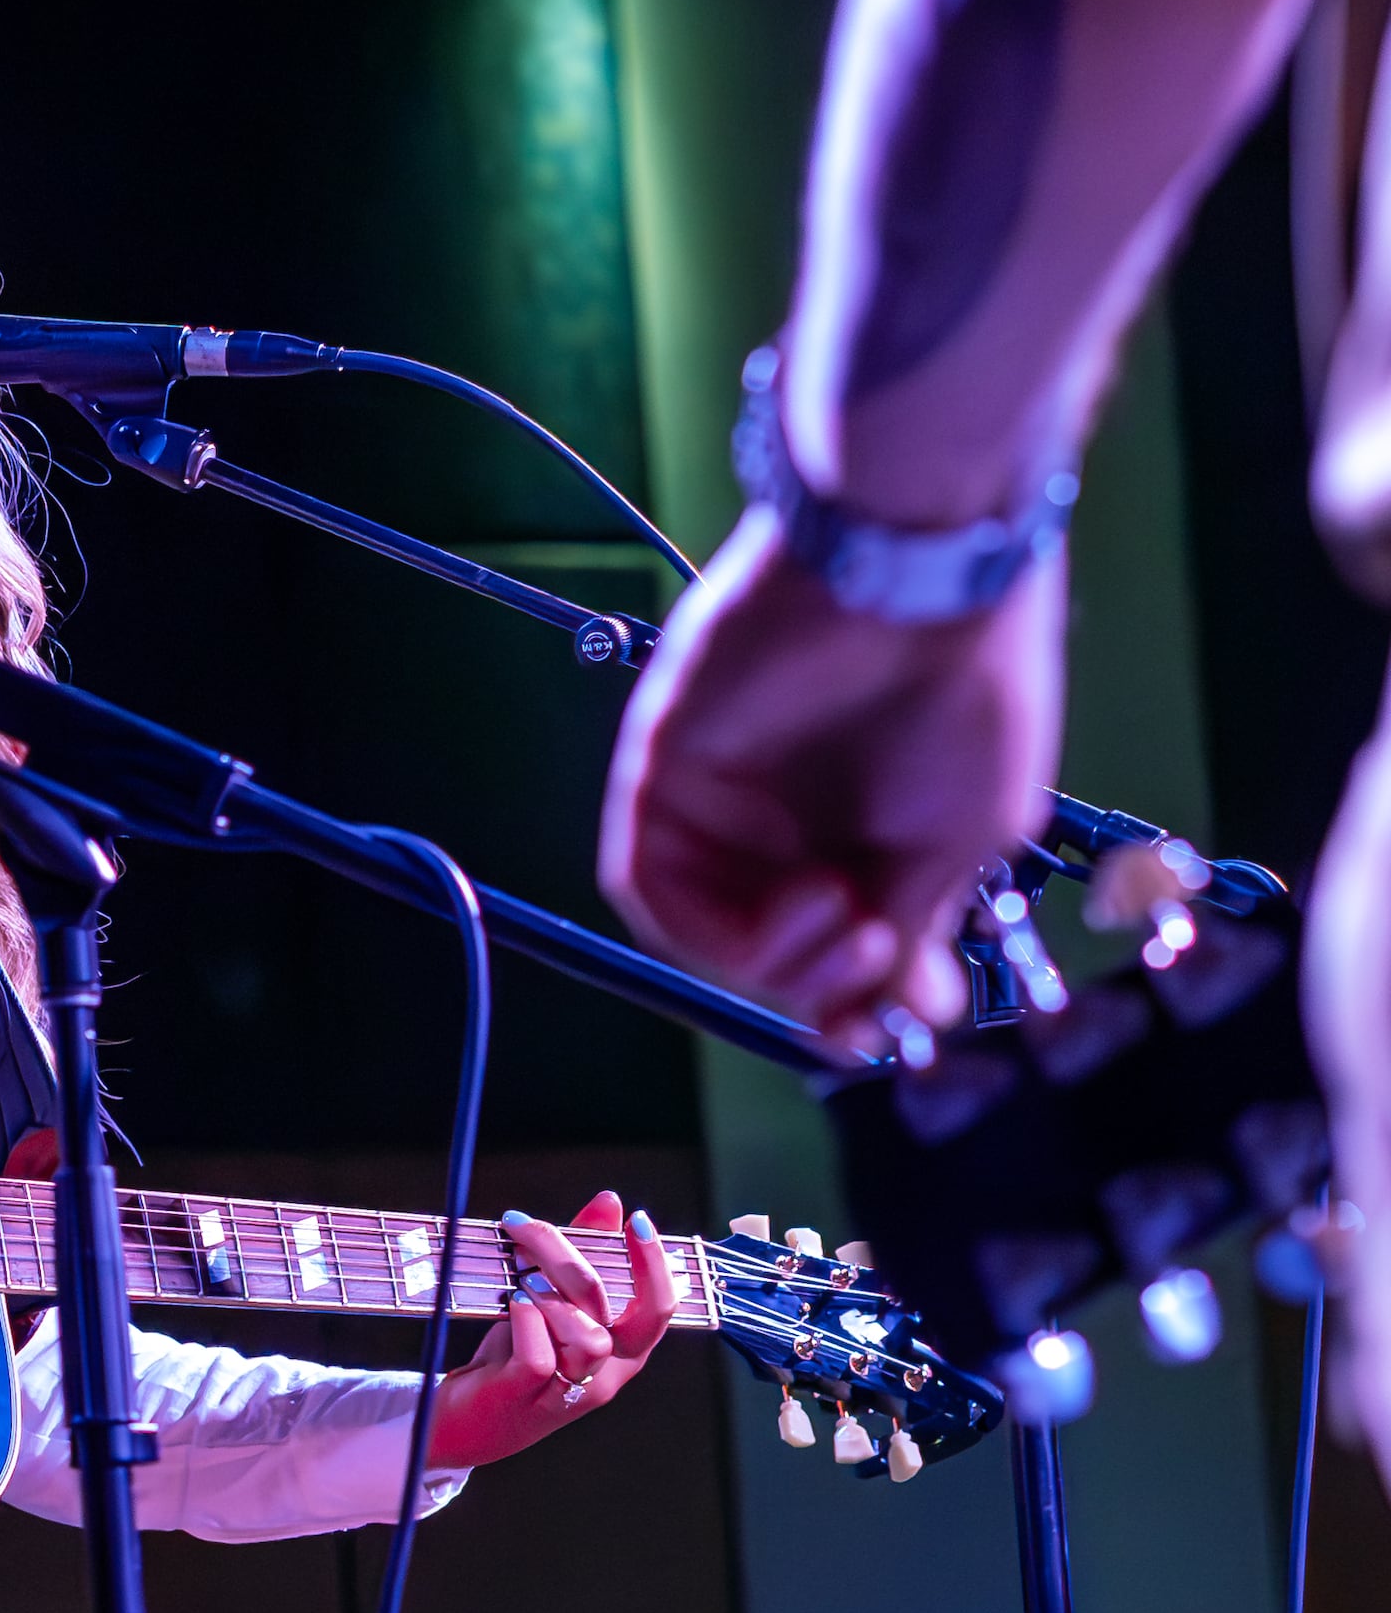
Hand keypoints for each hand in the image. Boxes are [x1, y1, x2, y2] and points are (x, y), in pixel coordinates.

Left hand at [427, 1187, 678, 1470]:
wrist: (462, 1424)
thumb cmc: (513, 1358)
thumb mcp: (550, 1304)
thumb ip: (583, 1256)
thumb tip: (610, 1202)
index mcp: (621, 1352)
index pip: (660, 1309)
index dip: (654, 1264)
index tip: (637, 1220)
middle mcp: (604, 1376)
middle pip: (619, 1314)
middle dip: (577, 1259)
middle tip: (528, 1228)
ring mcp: (566, 1393)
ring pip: (588, 1340)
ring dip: (553, 1296)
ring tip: (519, 1277)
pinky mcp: (525, 1397)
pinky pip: (539, 1357)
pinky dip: (525, 1320)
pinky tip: (509, 1304)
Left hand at [598, 514, 1063, 1042]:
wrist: (925, 578)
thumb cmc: (969, 693)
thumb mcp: (966, 838)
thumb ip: (913, 929)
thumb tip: (897, 1021)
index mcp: (854, 830)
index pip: (824, 950)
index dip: (849, 1005)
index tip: (886, 1033)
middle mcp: (778, 818)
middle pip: (762, 952)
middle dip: (826, 983)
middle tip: (883, 953)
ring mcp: (716, 794)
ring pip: (705, 930)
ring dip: (776, 964)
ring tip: (853, 923)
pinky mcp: (661, 765)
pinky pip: (643, 881)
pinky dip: (709, 927)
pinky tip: (797, 907)